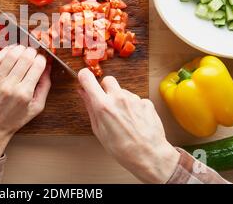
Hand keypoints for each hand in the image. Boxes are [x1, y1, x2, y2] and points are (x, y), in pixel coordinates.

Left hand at [0, 45, 51, 158]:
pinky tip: (12, 51)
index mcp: (24, 93)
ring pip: (11, 54)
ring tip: (24, 50)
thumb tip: (48, 66)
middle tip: (34, 53)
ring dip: (20, 49)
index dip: (42, 59)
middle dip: (32, 52)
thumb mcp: (36, 107)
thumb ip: (45, 86)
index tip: (42, 59)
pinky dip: (6, 51)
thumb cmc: (15, 119)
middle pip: (25, 57)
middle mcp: (9, 85)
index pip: (37, 65)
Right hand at [78, 68, 179, 183]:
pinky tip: (134, 121)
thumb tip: (82, 93)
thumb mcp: (99, 131)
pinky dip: (133, 107)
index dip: (84, 76)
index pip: (88, 78)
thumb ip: (90, 108)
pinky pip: (135, 99)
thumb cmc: (123, 150)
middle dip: (105, 88)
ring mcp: (134, 99)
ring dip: (120, 100)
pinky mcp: (146, 102)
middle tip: (106, 103)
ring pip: (122, 91)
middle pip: (107, 79)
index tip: (84, 79)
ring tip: (123, 119)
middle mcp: (118, 98)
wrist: (150, 156)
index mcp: (103, 106)